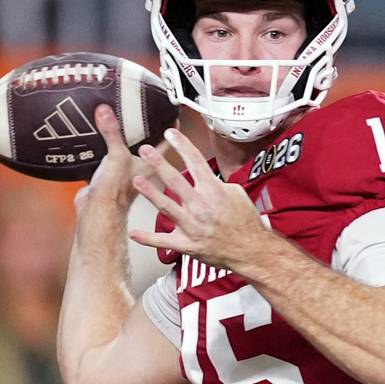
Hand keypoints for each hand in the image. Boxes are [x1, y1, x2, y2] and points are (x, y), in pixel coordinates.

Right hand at [73, 105, 159, 260]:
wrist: (95, 216)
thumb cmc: (114, 196)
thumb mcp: (116, 156)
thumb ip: (112, 133)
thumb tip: (106, 112)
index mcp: (152, 166)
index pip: (167, 143)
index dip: (171, 128)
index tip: (174, 115)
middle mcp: (143, 172)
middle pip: (152, 150)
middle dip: (151, 136)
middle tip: (153, 121)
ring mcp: (129, 178)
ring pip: (134, 158)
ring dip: (130, 147)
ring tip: (127, 133)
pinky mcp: (112, 183)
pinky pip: (114, 166)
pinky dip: (110, 158)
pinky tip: (103, 153)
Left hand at [129, 128, 267, 268]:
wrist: (251, 250)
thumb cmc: (245, 223)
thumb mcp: (237, 194)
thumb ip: (218, 183)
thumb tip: (205, 174)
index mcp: (215, 192)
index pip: (196, 162)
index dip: (182, 145)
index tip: (171, 133)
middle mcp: (202, 207)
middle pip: (176, 181)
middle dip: (159, 163)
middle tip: (145, 151)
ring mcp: (193, 226)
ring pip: (167, 206)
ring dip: (150, 193)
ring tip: (137, 180)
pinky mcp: (187, 245)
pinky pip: (164, 241)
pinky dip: (147, 238)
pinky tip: (133, 233)